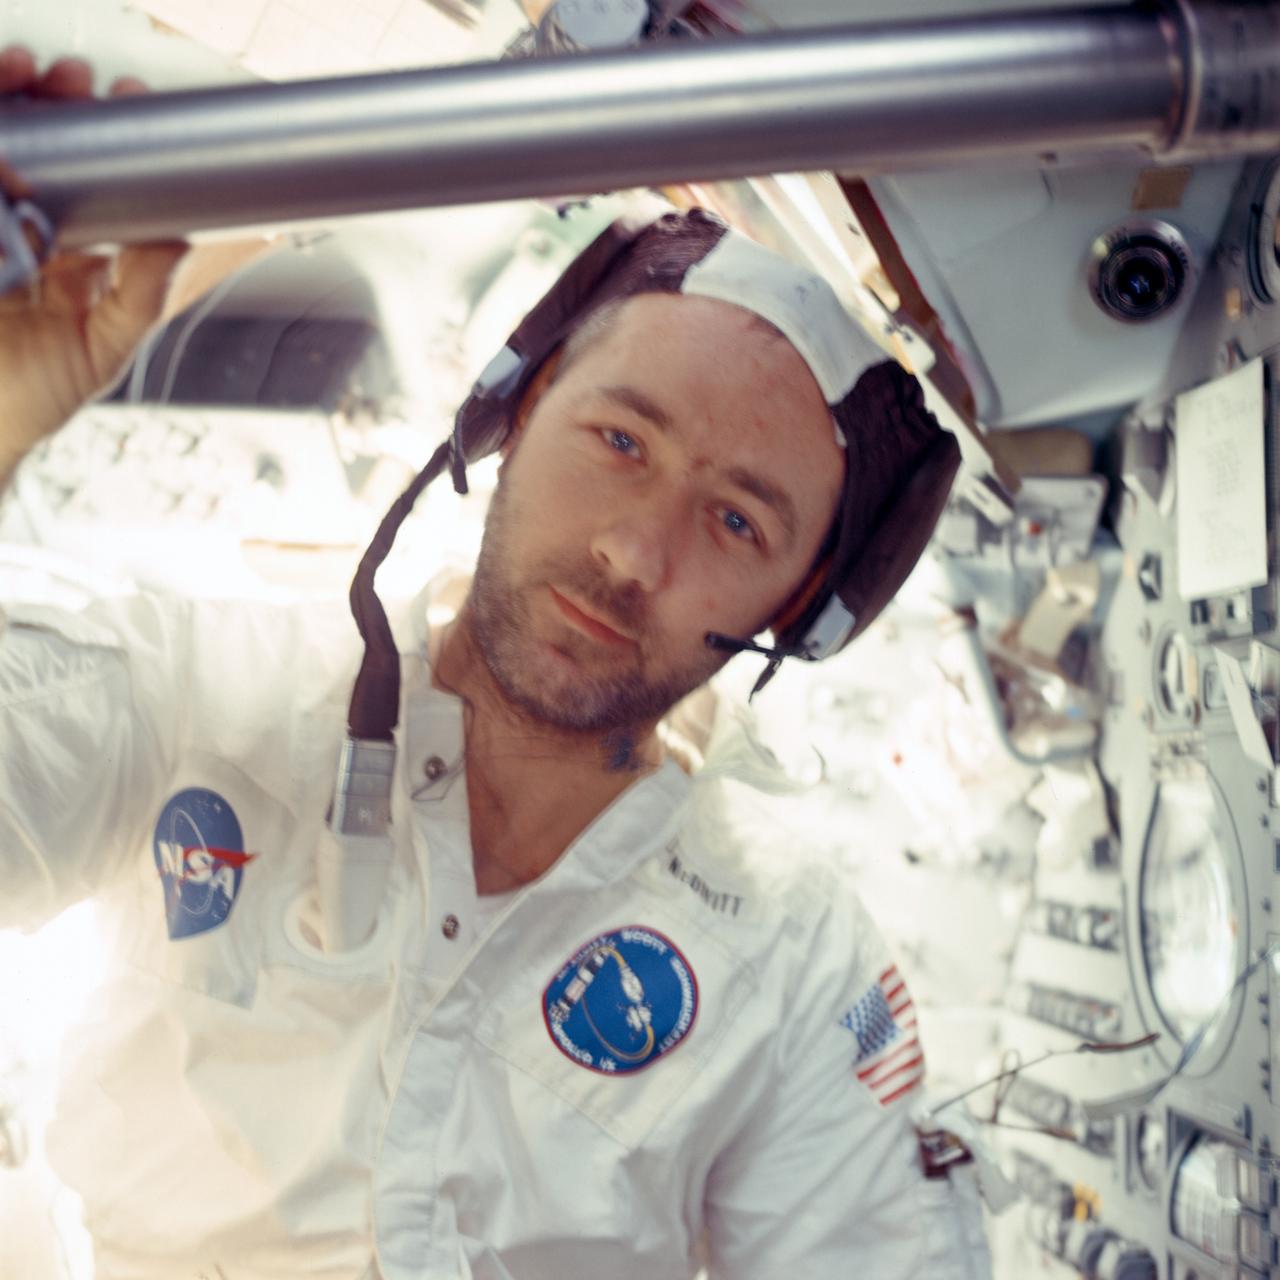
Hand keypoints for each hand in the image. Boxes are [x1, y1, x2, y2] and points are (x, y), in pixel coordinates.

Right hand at [0, 49, 268, 484]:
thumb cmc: (37, 395)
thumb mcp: (105, 344)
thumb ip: (142, 293)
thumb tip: (181, 237)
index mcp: (68, 249)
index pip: (87, 174)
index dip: (102, 132)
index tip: (125, 101)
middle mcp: (20, 228)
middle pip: (35, 142)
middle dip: (53, 100)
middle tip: (76, 84)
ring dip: (12, 102)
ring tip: (29, 81)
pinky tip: (1, 152)